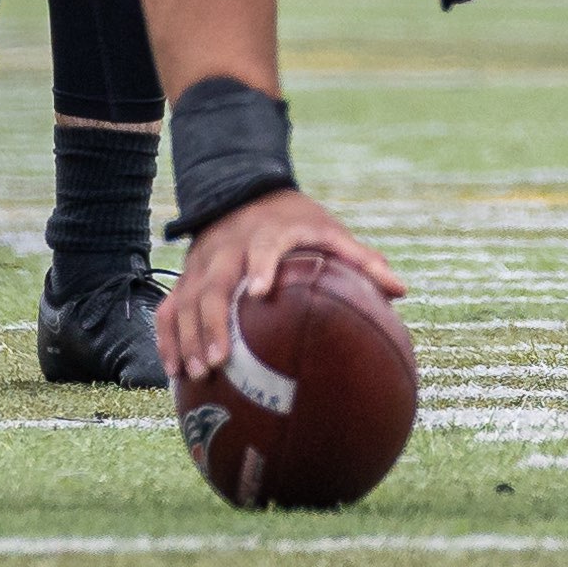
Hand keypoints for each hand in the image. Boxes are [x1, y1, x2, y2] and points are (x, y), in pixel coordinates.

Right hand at [153, 188, 403, 382]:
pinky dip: (167, 337)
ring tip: (196, 374)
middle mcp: (228, 248)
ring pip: (185, 300)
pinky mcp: (187, 277)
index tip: (260, 292)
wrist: (246, 192)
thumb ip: (360, 259)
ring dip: (187, 336)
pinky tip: (174, 371)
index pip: (262, 246)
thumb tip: (400, 290)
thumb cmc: (296, 222)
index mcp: (267, 232)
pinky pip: (169, 307)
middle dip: (211, 322)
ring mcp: (202, 263)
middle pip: (212, 283)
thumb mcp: (329, 230)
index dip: (261, 266)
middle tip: (219, 362)